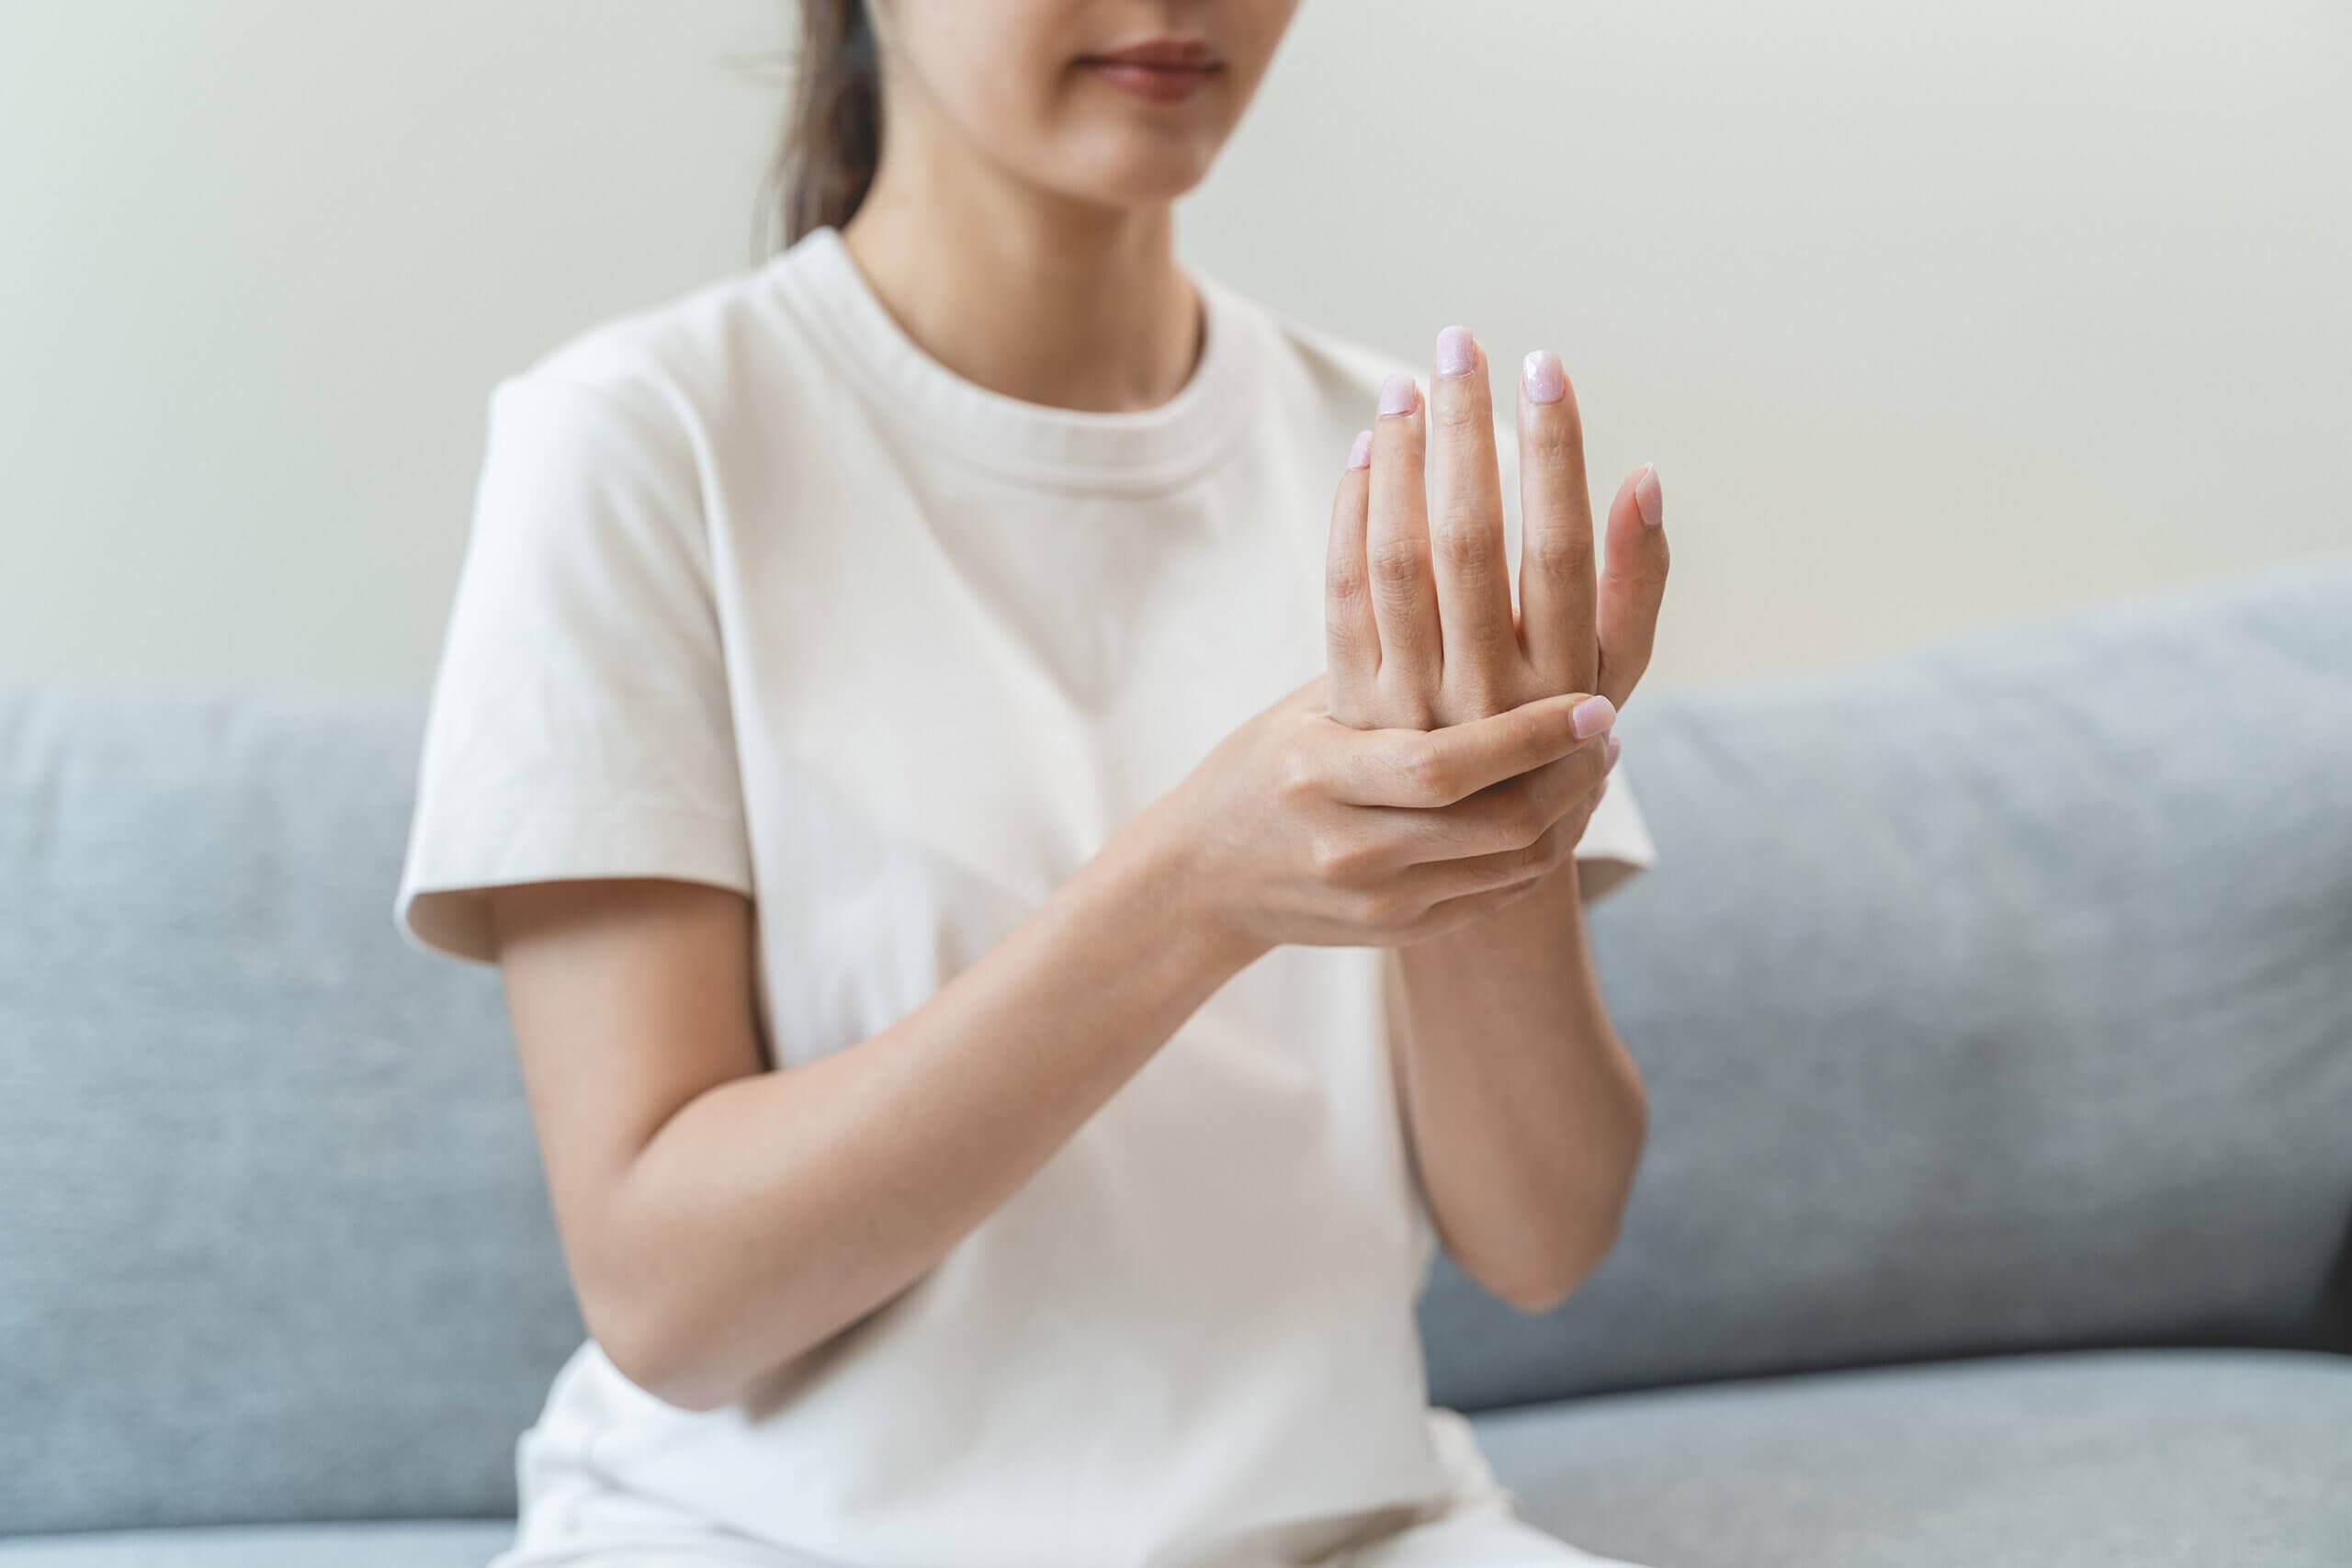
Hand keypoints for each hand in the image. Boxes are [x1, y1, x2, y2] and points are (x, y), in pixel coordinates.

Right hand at [1145, 672, 1616, 956]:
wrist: (1201, 879)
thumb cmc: (1258, 767)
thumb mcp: (1305, 709)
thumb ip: (1382, 662)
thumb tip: (1469, 571)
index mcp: (1320, 776)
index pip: (1446, 764)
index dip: (1530, 735)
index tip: (1591, 700)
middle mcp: (1351, 849)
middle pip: (1496, 822)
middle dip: (1569, 775)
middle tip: (1608, 727)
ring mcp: (1379, 901)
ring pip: (1511, 863)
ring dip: (1570, 810)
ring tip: (1594, 759)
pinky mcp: (1399, 931)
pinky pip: (1497, 895)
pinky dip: (1540, 849)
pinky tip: (1559, 806)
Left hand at [1325, 326, 1669, 733]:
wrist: (1453, 851)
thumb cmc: (1548, 735)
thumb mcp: (1608, 675)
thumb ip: (1634, 583)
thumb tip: (1646, 477)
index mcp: (1563, 684)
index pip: (1560, 546)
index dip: (1553, 452)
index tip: (1544, 366)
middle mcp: (1487, 700)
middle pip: (1469, 540)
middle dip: (1467, 431)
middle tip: (1461, 344)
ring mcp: (1411, 707)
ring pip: (1398, 560)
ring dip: (1399, 460)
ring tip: (1405, 386)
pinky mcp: (1348, 708)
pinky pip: (1342, 592)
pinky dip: (1350, 512)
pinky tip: (1365, 451)